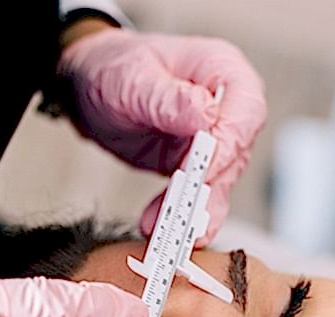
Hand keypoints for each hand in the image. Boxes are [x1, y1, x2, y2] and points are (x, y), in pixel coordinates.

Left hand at [57, 28, 266, 246]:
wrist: (88, 86)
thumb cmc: (113, 67)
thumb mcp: (133, 79)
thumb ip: (169, 98)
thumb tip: (205, 114)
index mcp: (222, 70)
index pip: (245, 112)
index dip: (229, 146)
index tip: (202, 171)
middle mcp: (227, 105)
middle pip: (236, 154)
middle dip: (208, 189)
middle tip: (180, 214)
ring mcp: (215, 139)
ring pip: (218, 183)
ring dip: (191, 210)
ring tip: (164, 229)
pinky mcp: (197, 166)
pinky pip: (197, 196)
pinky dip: (178, 215)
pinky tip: (157, 224)